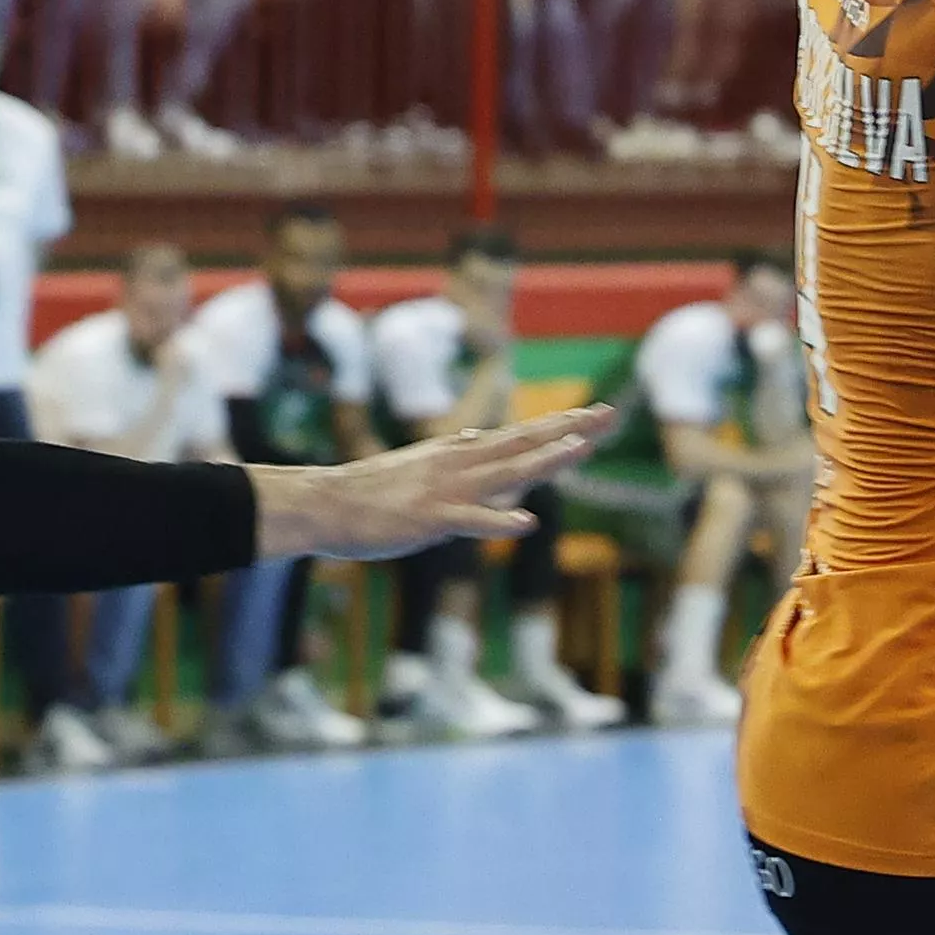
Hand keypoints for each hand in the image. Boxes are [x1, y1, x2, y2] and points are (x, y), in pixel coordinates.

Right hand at [257, 409, 616, 557]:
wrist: (325, 503)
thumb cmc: (372, 490)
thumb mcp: (421, 465)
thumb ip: (455, 455)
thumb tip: (481, 436)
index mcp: (460, 453)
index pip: (520, 436)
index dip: (561, 426)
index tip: (598, 415)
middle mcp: (459, 463)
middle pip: (524, 443)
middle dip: (568, 430)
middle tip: (609, 414)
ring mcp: (446, 489)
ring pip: (505, 472)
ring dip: (543, 461)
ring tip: (579, 449)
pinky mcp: (430, 518)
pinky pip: (471, 519)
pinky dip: (499, 519)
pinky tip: (526, 520)